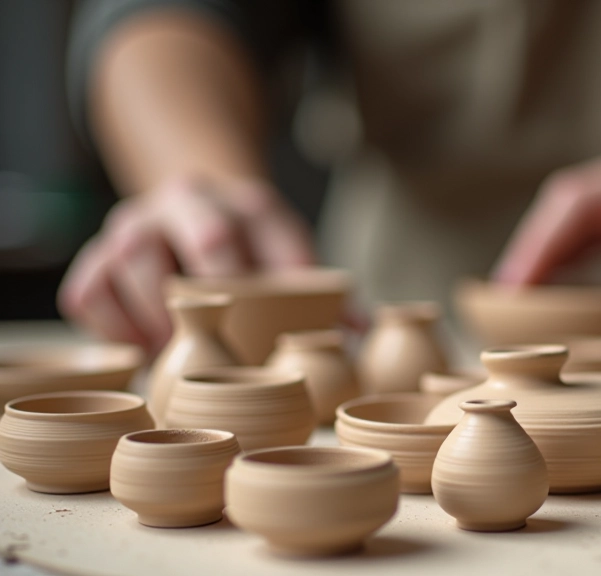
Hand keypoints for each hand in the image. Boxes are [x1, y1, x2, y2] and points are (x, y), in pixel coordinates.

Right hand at [59, 177, 315, 351]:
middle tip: (207, 346)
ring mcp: (128, 227)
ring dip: (148, 320)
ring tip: (174, 354)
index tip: (242, 329)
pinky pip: (87, 294)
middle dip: (186, 304)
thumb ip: (323, 291)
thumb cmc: (256, 245)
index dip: (229, 286)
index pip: (223, 239)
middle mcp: (174, 203)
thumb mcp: (293, 252)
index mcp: (233, 201)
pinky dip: (112, 328)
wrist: (203, 205)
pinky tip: (144, 346)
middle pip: (161, 250)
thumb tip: (358, 329)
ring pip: (121, 267)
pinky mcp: (96, 259)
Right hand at [495, 137, 600, 345]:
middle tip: (502, 310)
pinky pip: (586, 244)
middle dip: (530, 256)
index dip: (542, 243)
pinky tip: (550, 306)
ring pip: (567, 228)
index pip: (579, 204)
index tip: (516, 285)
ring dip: (541, 265)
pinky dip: (563, 271)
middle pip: (561, 212)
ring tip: (513, 315)